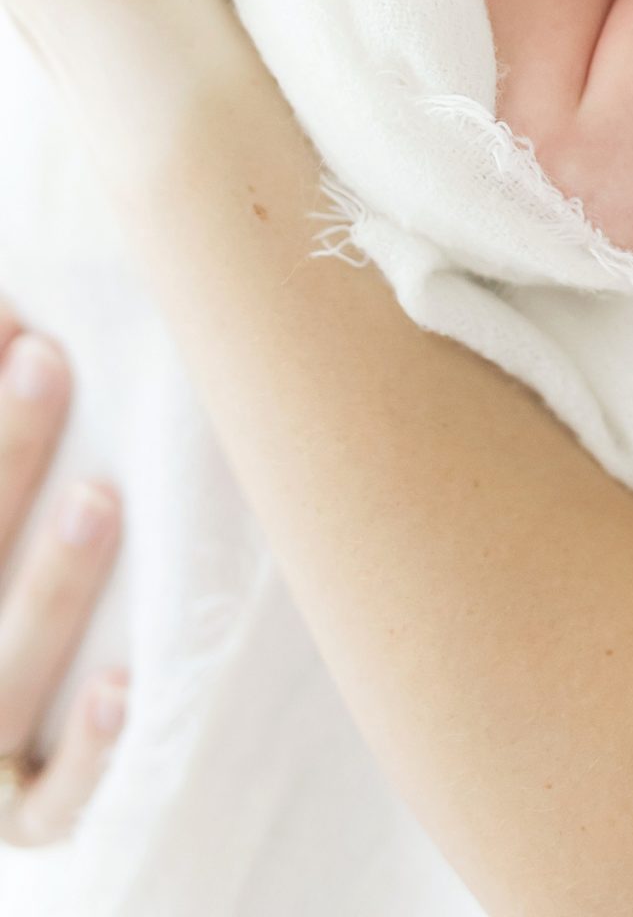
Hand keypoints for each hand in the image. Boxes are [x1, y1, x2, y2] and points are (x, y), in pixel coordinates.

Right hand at [0, 312, 125, 848]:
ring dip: (50, 583)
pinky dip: (89, 752)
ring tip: (99, 496)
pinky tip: (127, 683)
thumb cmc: (34, 588)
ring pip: (4, 676)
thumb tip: (29, 302)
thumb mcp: (26, 511)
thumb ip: (18, 405)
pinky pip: (54, 803)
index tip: (21, 323)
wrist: (26, 741)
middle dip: (6, 458)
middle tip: (50, 360)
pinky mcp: (28, 823)